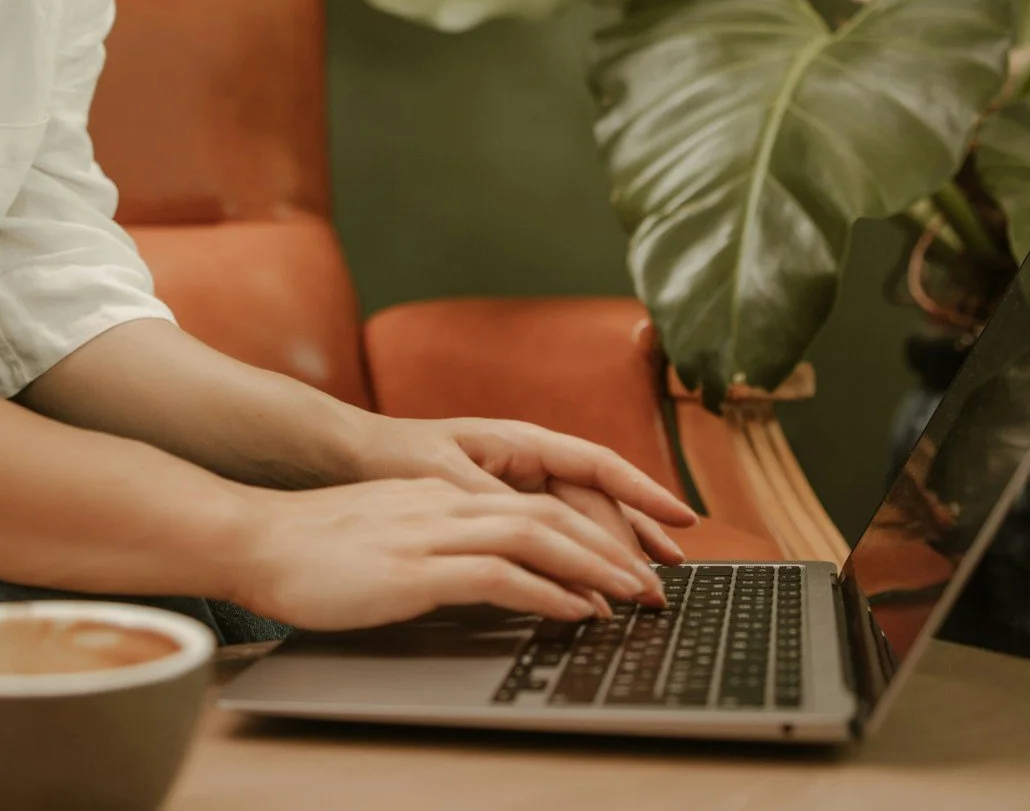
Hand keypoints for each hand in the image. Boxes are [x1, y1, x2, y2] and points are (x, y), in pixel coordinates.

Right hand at [227, 476, 663, 632]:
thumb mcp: (387, 535)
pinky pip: (502, 574)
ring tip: (632, 596)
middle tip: (651, 584)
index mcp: (442, 494)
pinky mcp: (416, 567)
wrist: (256, 540)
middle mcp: (447, 503)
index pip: (534, 502)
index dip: (588, 526)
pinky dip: (548, 591)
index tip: (626, 558)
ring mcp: (433, 531)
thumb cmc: (311, 548)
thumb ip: (435, 544)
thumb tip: (479, 575)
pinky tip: (576, 610)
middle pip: (551, 513)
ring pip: (539, 536)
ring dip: (594, 566)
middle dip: (610, 547)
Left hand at [352, 415, 695, 598]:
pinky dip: (576, 560)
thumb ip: (497, 504)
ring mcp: (517, 486)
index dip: (644, 493)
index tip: (682, 520)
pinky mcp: (502, 513)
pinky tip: (594, 588)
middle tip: (659, 586)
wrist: (347, 457)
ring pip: (581, 521)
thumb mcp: (444, 478)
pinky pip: (552, 536)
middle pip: (597, 502)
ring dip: (614, 552)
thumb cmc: (392, 456)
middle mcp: (528, 461)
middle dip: (634, 540)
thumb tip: (545, 534)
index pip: (600, 466)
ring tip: (648, 587)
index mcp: (522, 442)